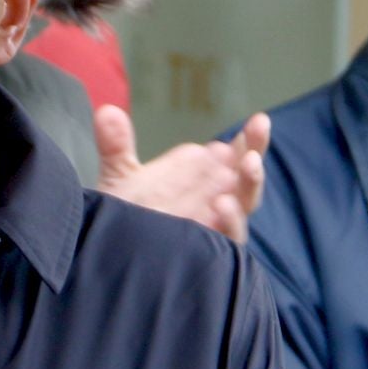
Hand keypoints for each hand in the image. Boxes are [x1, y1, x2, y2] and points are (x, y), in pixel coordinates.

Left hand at [94, 105, 270, 241]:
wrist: (113, 258)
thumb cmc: (127, 216)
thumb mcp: (120, 178)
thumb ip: (116, 147)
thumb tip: (107, 111)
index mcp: (200, 180)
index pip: (231, 156)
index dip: (246, 140)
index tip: (257, 120)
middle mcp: (212, 202)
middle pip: (243, 176)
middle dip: (255, 151)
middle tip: (260, 127)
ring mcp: (212, 227)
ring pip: (242, 205)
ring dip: (248, 182)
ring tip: (249, 162)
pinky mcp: (208, 253)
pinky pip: (227, 239)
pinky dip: (229, 221)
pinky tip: (223, 204)